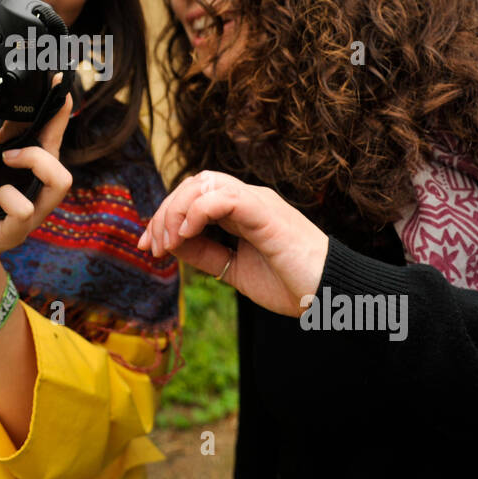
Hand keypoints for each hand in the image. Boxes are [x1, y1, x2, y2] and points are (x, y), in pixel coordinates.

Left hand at [0, 83, 73, 275]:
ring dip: (35, 163)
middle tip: (7, 147)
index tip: (57, 84)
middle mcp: (35, 189)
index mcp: (26, 169)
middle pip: (63, 156)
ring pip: (60, 181)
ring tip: (6, 162)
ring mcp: (30, 212)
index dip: (58, 111)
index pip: (50, 136)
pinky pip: (25, 211)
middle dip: (46, 138)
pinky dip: (8, 198)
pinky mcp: (16, 232)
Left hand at [137, 170, 329, 317]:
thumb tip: (172, 246)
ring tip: (168, 242)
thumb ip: (206, 254)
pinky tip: (186, 234)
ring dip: (176, 211)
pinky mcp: (266, 213)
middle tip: (152, 246)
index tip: (148, 246)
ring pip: (205, 183)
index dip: (165, 216)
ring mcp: (257, 202)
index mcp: (242, 211)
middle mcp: (248, 199)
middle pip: (194, 183)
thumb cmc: (291, 283)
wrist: (329, 295)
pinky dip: (197, 211)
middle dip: (164, 212)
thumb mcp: (235, 270)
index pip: (194, 196)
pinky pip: (224, 197)